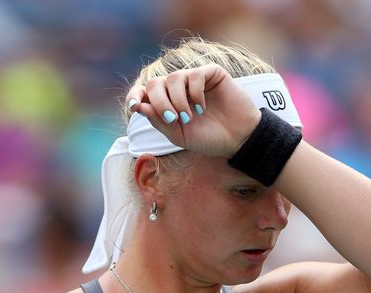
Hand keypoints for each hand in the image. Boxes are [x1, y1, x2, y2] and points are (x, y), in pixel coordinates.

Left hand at [126, 64, 261, 157]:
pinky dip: (195, 92)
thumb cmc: (208, 138)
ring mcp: (194, 80)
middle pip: (156, 83)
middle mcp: (178, 88)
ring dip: (177, 99)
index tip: (133, 106)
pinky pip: (195, 74)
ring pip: (173, 77)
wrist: (237, 139)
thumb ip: (158, 121)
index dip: (135, 95)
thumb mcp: (178, 135)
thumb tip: (137, 105)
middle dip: (159, 101)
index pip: (144, 91)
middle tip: (172, 119)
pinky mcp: (212, 74)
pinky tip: (202, 107)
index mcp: (167, 102)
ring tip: (189, 117)